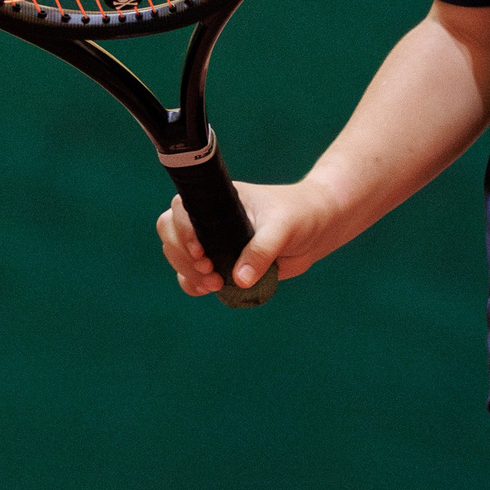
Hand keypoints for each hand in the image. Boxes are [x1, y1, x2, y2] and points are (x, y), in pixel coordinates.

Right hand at [155, 176, 341, 296]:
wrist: (318, 227)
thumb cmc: (300, 215)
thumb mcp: (283, 228)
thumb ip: (262, 251)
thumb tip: (240, 280)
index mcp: (219, 199)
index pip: (181, 209)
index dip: (182, 231)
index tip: (201, 250)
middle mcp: (210, 219)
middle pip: (171, 235)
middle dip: (182, 256)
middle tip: (209, 270)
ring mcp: (213, 242)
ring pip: (178, 258)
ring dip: (188, 273)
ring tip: (214, 284)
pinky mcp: (222, 263)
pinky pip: (194, 276)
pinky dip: (194, 285)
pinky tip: (210, 289)